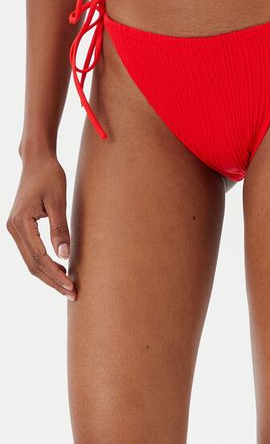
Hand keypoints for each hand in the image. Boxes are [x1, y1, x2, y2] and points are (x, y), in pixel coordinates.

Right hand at [6, 156, 75, 300]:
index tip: (72, 286)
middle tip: (72, 293)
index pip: (39, 258)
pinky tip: (59, 269)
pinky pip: (30, 252)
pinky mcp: (20, 227)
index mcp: (21, 223)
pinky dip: (43, 264)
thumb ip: (60, 228)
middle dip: (52, 281)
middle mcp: (13, 228)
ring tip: (67, 286)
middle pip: (32, 265)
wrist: (37, 160)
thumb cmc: (50, 176)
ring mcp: (14, 229)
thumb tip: (64, 255)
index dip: (55, 275)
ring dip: (48, 275)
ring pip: (30, 261)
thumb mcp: (58, 201)